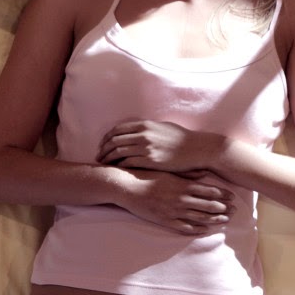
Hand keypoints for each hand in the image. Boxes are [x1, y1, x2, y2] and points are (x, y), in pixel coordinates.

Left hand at [97, 120, 221, 173]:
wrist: (196, 149)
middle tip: (99, 156)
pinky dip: (119, 166)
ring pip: (118, 152)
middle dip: (104, 149)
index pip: (117, 129)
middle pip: (114, 140)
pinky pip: (128, 163)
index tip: (103, 144)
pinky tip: (117, 170)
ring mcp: (146, 148)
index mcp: (145, 125)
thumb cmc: (181, 138)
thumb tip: (137, 130)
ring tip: (104, 164)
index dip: (107, 137)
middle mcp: (143, 135)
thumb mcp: (162, 127)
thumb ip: (147, 128)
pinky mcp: (150, 161)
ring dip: (108, 158)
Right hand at [115, 168, 234, 235]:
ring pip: (199, 218)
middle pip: (208, 206)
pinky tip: (206, 230)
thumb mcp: (168, 171)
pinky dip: (197, 229)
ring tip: (225, 220)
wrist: (127, 187)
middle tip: (235, 211)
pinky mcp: (165, 221)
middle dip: (223, 208)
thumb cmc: (146, 176)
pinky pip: (185, 227)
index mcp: (183, 185)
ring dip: (214, 219)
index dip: (223, 195)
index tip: (233, 197)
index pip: (209, 191)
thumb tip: (203, 172)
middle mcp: (181, 199)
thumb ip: (186, 174)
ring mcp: (174, 211)